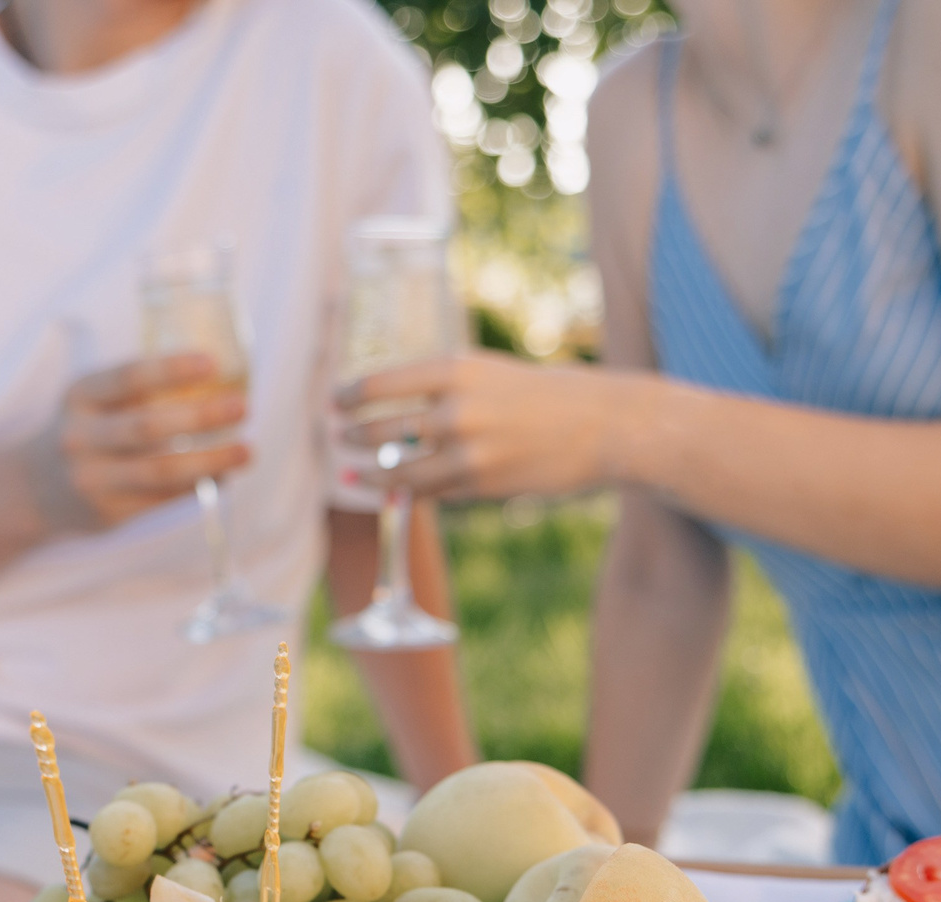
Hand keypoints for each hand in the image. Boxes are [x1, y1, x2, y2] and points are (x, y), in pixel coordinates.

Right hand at [24, 353, 250, 532]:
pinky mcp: (109, 512)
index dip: (171, 369)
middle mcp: (81, 437)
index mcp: (81, 396)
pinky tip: (225, 475)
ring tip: (246, 450)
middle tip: (242, 407)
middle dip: (201, 416)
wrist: (34, 490)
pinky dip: (199, 486)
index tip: (212, 363)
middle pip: (148, 427)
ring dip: (211, 460)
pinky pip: (163, 498)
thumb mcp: (93, 400)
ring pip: (161, 470)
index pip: (129, 377)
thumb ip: (138, 390)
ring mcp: (93, 479)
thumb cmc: (86, 431)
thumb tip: (216, 379)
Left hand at [337, 353, 629, 499]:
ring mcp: (467, 452)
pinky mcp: (482, 485)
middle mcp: (455, 409)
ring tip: (356, 475)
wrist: (605, 424)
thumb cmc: (549, 394)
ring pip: (401, 470)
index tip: (335, 402)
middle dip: (354, 436)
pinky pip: (433, 492)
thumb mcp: (492, 373)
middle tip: (339, 438)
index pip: (381, 384)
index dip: (350, 396)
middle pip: (382, 428)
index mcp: (456, 370)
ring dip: (373, 474)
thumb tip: (400, 407)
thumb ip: (448, 387)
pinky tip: (398, 490)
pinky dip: (412, 492)